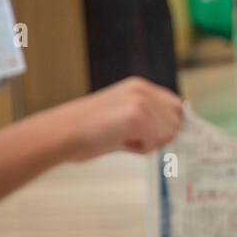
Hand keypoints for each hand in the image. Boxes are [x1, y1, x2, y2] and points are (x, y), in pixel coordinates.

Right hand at [59, 77, 184, 161]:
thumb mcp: (122, 117)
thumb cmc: (86, 132)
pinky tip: (119, 142)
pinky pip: (155, 141)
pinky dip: (141, 149)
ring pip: (168, 132)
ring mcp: (141, 101)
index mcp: (139, 87)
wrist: (58, 134)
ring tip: (122, 139)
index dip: (171, 125)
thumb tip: (172, 133)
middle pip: (177, 119)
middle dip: (162, 135)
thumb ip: (147, 120)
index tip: (160, 139)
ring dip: (150, 143)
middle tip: (135, 141)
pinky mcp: (136, 115)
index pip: (176, 106)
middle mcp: (142, 89)